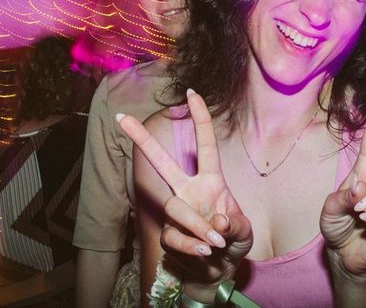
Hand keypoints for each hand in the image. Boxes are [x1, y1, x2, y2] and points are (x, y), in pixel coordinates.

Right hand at [118, 90, 253, 300]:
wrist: (217, 274)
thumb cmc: (232, 242)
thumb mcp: (244, 232)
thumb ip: (234, 225)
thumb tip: (215, 222)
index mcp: (210, 181)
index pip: (205, 146)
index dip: (200, 119)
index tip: (192, 93)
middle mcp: (188, 191)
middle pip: (161, 162)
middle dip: (141, 139)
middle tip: (121, 117)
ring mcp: (177, 213)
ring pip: (176, 209)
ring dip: (196, 227)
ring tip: (214, 244)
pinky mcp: (169, 236)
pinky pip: (176, 238)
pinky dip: (193, 248)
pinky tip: (205, 255)